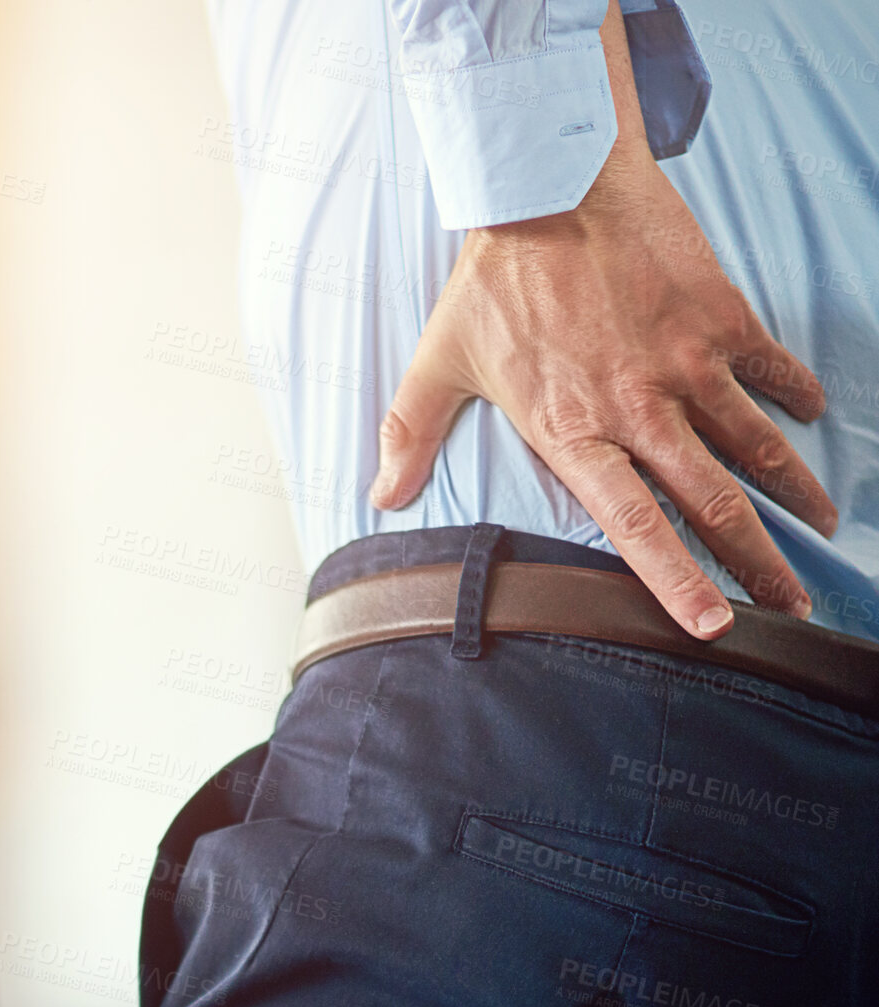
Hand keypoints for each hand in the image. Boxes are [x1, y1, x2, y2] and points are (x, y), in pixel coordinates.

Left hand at [369, 2, 832, 638]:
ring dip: (794, 492)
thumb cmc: (491, 279)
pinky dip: (795, 396)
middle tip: (792, 605)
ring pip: (756, 446)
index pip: (633, 525)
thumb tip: (379, 496)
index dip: (676, 581)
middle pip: (712, 503)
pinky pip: (771, 369)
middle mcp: (639, 409)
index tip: (714, 627)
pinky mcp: (720, 316)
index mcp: (573, 432)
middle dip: (758, 563)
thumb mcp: (438, 363)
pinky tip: (812, 417)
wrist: (548, 183)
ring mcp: (686, 363)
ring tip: (821, 526)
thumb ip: (411, 436)